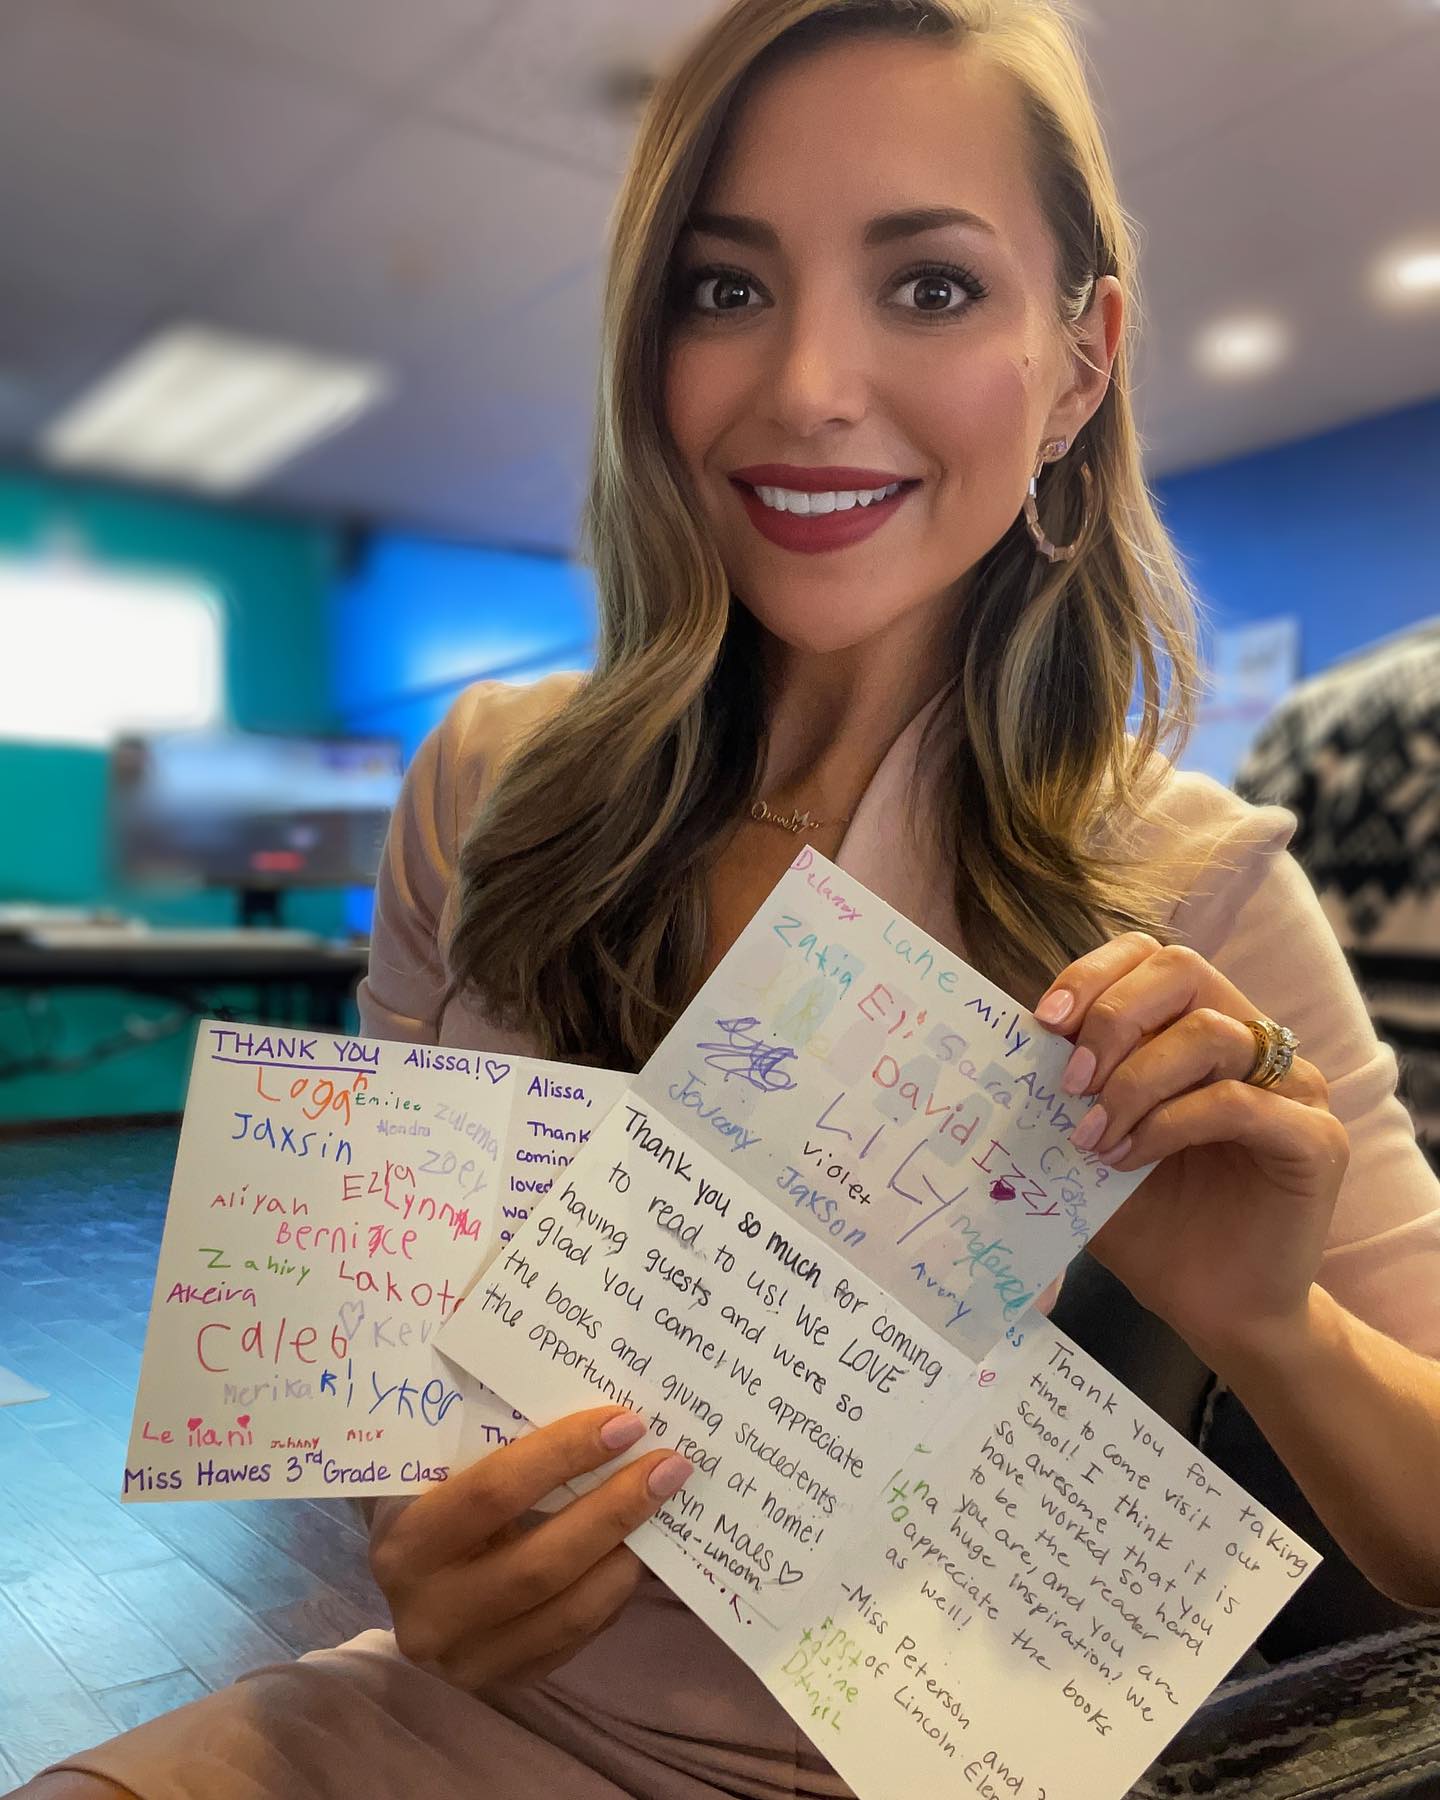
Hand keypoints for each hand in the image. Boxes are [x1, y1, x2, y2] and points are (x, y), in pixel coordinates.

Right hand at [369, 1406, 692, 1689]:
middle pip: (539, 1563)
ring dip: (627, 1553)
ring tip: (664, 1503)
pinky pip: (576, 1637)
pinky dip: (615, 1590)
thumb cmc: (433, 1495)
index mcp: (404, 1543)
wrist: (408, 1574)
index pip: (492, 1494)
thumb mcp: (442, 1464)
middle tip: (668, 1465)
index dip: (563, 1456)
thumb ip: (495, 1433)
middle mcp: (428, 1614)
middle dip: (613, 1509)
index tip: (624, 1423)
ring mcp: (467, 1659)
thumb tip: (588, 1395)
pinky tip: (639, 1548)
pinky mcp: (506, 1682)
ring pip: (568, 1610)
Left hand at [1034, 934, 1348, 1358]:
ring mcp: (1293, 1086)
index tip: (1045, 1022)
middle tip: (1069, 1083)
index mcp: (1197, 1029)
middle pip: (1183, 971)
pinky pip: (1238, 1102)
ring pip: (1209, 1034)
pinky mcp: (1315, 1138)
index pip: (1150, 957)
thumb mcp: (1089, 1145)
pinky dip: (1169, 1124)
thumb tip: (999, 1049)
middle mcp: (1252, 1043)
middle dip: (1112, 1018)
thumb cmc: (1152, 1224)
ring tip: (1093, 1138)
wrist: (1215, 1310)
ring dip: (1134, 1082)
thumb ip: (1062, 1093)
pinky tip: (1130, 1159)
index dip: (1094, 974)